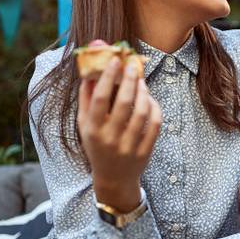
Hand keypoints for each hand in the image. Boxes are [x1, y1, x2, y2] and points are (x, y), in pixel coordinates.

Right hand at [77, 57, 160, 210]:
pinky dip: (154, 108)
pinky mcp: (145, 151)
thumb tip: (89, 69)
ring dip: (143, 92)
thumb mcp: (85, 124)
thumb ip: (86, 98)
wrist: (113, 179)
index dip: (108, 77)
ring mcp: (129, 146)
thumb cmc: (97, 145)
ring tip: (141, 81)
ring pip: (141, 112)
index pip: (100, 98)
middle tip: (133, 65)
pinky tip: (149, 99)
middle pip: (124, 103)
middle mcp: (110, 138)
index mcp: (92, 130)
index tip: (115, 60)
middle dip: (130, 80)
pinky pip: (154, 124)